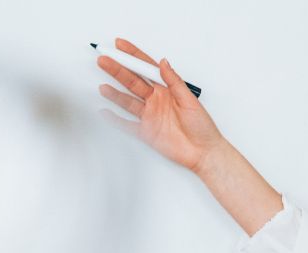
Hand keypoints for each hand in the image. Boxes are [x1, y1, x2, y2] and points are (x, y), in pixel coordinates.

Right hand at [96, 38, 227, 173]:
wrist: (204, 153)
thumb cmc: (202, 127)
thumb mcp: (190, 100)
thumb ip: (174, 82)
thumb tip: (164, 62)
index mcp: (167, 90)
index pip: (146, 69)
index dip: (133, 56)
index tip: (120, 45)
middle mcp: (156, 101)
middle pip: (133, 82)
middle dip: (118, 70)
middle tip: (104, 60)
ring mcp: (150, 116)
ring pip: (128, 102)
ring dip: (115, 94)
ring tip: (103, 87)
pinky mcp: (146, 132)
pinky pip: (127, 124)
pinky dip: (115, 119)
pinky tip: (105, 112)